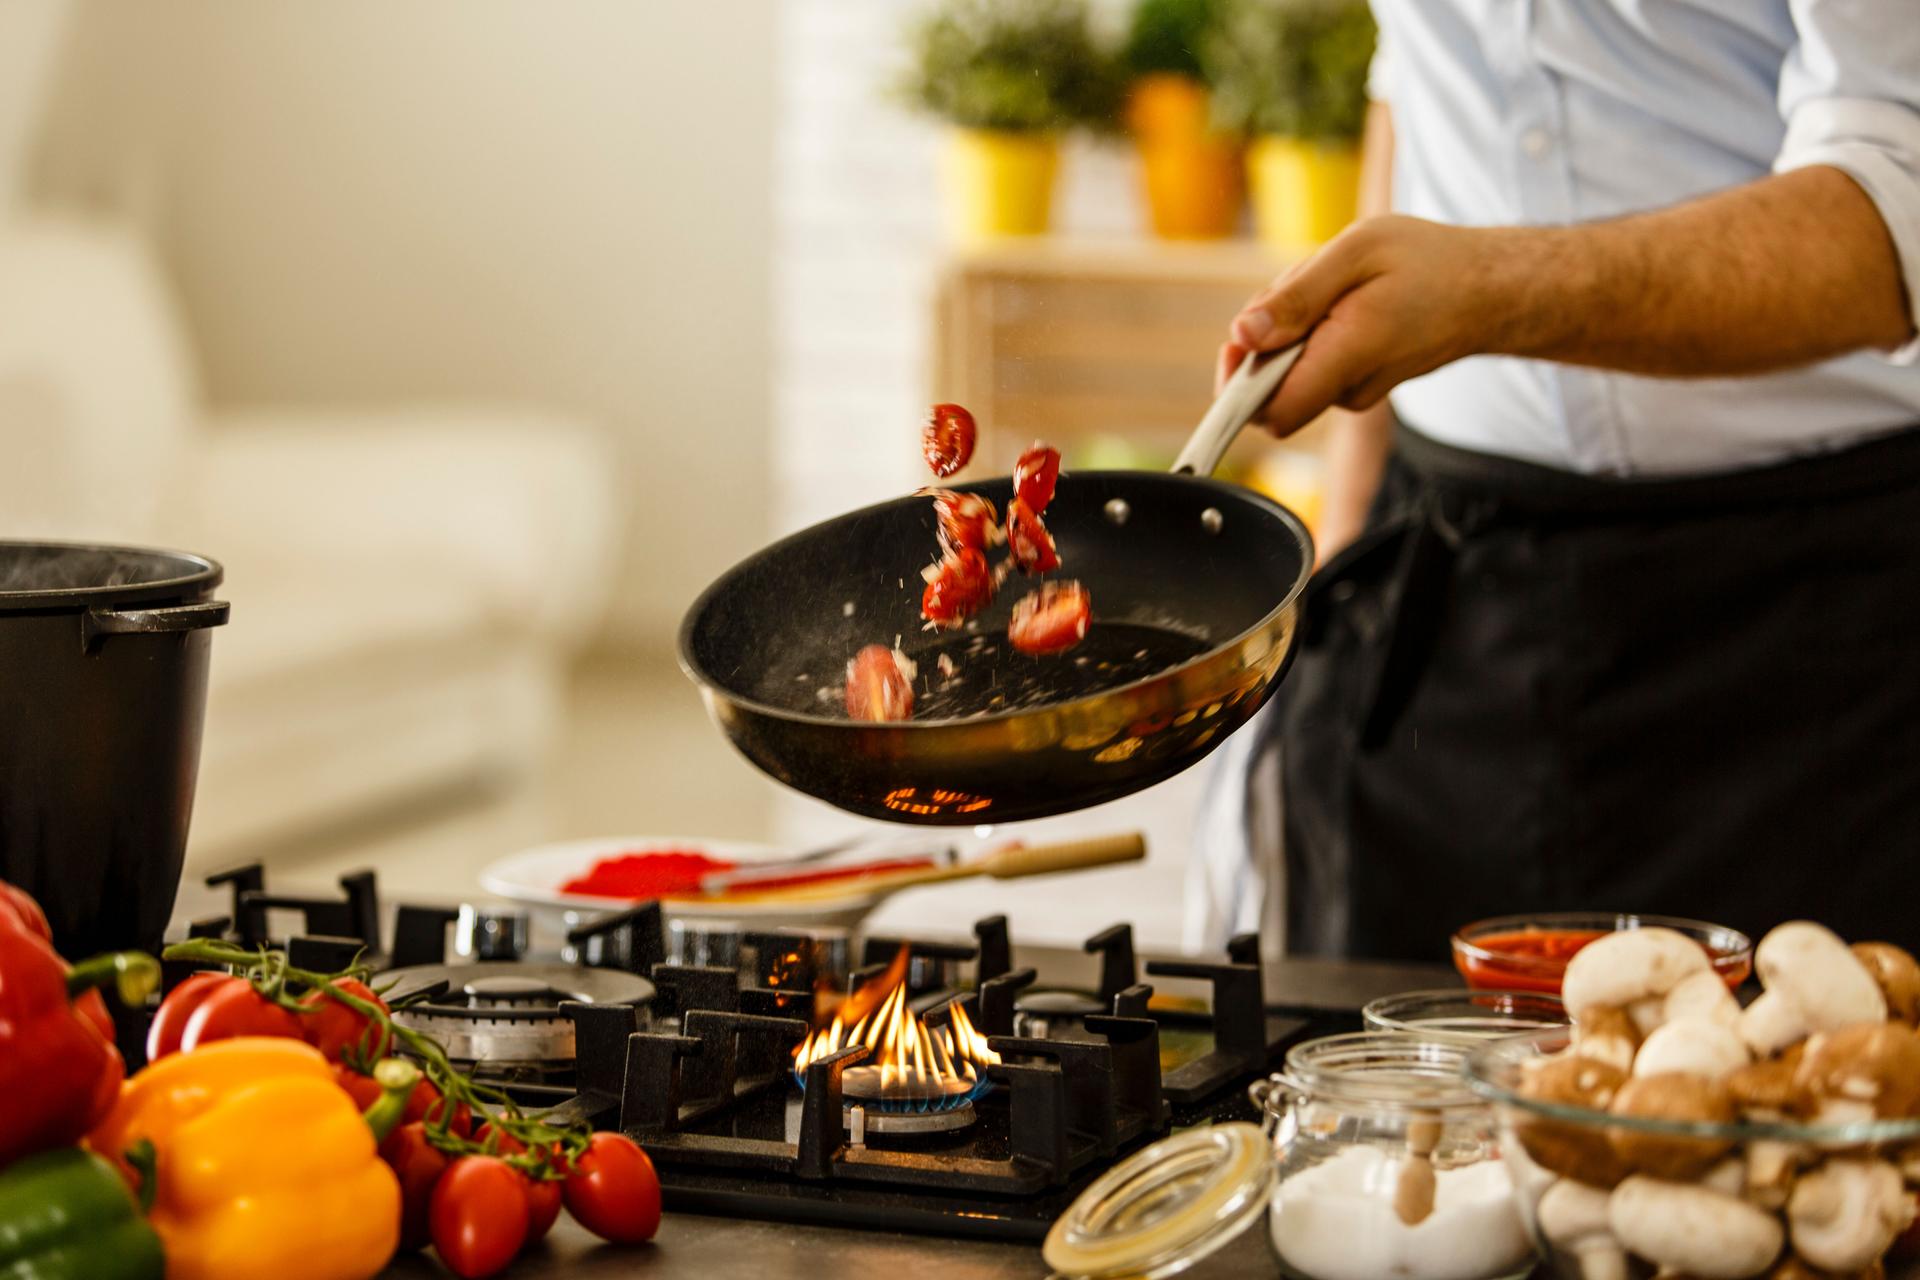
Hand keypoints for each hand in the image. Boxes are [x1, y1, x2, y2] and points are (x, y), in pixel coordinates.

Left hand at [1216, 215, 1517, 436]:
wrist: (1489, 289)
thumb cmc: (1429, 262)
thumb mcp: (1357, 252)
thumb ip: (1296, 296)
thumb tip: (1243, 334)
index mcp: (1347, 357)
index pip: (1271, 412)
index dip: (1238, 387)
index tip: (1238, 344)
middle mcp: (1350, 390)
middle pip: (1271, 391)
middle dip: (1266, 344)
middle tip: (1301, 290)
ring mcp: (1355, 393)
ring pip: (1292, 373)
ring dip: (1292, 332)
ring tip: (1336, 289)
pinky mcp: (1357, 385)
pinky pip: (1313, 366)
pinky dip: (1313, 334)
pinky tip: (1346, 302)